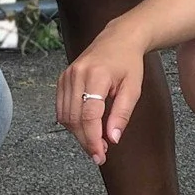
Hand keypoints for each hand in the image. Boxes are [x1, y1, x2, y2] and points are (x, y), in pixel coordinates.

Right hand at [55, 22, 146, 164]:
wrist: (118, 38)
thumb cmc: (128, 62)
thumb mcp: (133, 88)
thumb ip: (122, 114)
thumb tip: (112, 139)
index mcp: (97, 75)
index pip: (89, 115)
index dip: (93, 139)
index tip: (100, 155)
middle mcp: (77, 74)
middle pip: (75, 118)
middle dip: (86, 140)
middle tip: (100, 153)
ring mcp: (67, 75)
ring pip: (65, 116)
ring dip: (78, 134)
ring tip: (95, 141)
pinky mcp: (63, 78)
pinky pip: (61, 108)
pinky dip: (71, 122)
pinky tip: (85, 127)